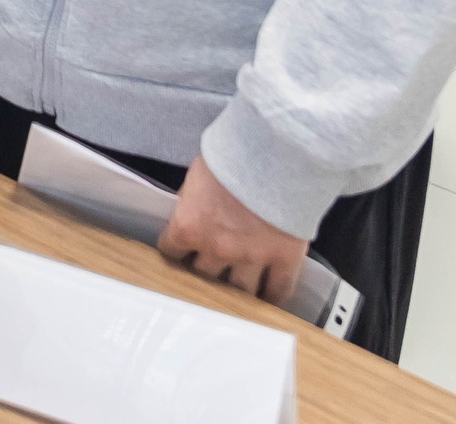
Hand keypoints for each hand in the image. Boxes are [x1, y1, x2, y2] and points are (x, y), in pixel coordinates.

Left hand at [158, 156, 307, 305]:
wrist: (275, 156)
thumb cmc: (233, 157)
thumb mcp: (197, 175)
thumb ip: (192, 201)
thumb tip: (193, 211)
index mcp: (189, 227)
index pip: (171, 252)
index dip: (177, 251)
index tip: (181, 252)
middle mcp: (217, 249)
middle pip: (204, 276)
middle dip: (206, 272)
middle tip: (211, 270)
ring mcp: (252, 257)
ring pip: (240, 290)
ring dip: (237, 290)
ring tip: (237, 291)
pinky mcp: (284, 260)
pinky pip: (278, 290)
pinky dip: (274, 297)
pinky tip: (269, 299)